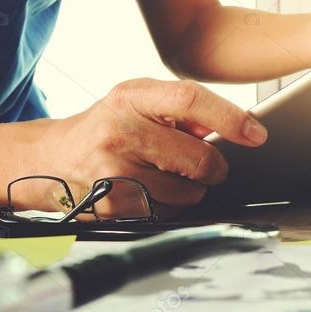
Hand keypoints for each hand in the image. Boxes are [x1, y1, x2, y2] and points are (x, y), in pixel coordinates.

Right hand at [43, 79, 266, 213]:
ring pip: (188, 193)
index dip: (229, 118)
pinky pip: (168, 213)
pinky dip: (170, 206)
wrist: (55, 158)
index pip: (190, 100)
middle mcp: (120, 132)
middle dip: (214, 167)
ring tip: (168, 175)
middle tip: (209, 166)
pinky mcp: (113, 207)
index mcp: (131, 97)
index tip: (255, 134)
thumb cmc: (109, 127)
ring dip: (191, 189)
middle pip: (199, 159)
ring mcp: (114, 173)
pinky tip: (150, 191)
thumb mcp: (139, 102)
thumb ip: (184, 110)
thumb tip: (233, 128)